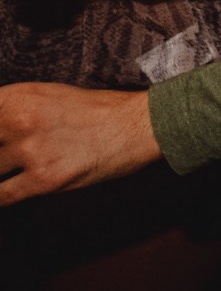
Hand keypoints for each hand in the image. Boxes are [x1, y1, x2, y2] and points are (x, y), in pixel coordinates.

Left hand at [0, 83, 161, 204]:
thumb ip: (12, 107)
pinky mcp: (44, 179)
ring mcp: (31, 151)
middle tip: (4, 158)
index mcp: (18, 97)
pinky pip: (3, 196)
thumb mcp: (47, 94)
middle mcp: (19, 120)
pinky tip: (4, 194)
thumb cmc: (98, 110)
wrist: (138, 125)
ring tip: (9, 168)